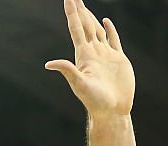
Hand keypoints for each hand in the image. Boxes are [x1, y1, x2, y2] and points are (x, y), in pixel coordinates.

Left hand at [46, 0, 133, 117]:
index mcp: (84, 55)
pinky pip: (113, 40)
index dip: (72, 13)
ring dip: (90, 18)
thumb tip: (48, 64)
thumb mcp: (80, 85)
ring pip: (97, 30)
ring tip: (83, 7)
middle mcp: (94, 53)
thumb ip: (68, 71)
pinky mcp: (119, 60)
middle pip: (85, 26)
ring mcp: (106, 55)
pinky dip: (109, 29)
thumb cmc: (96, 102)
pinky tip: (105, 21)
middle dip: (79, 10)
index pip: (76, 28)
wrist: (113, 112)